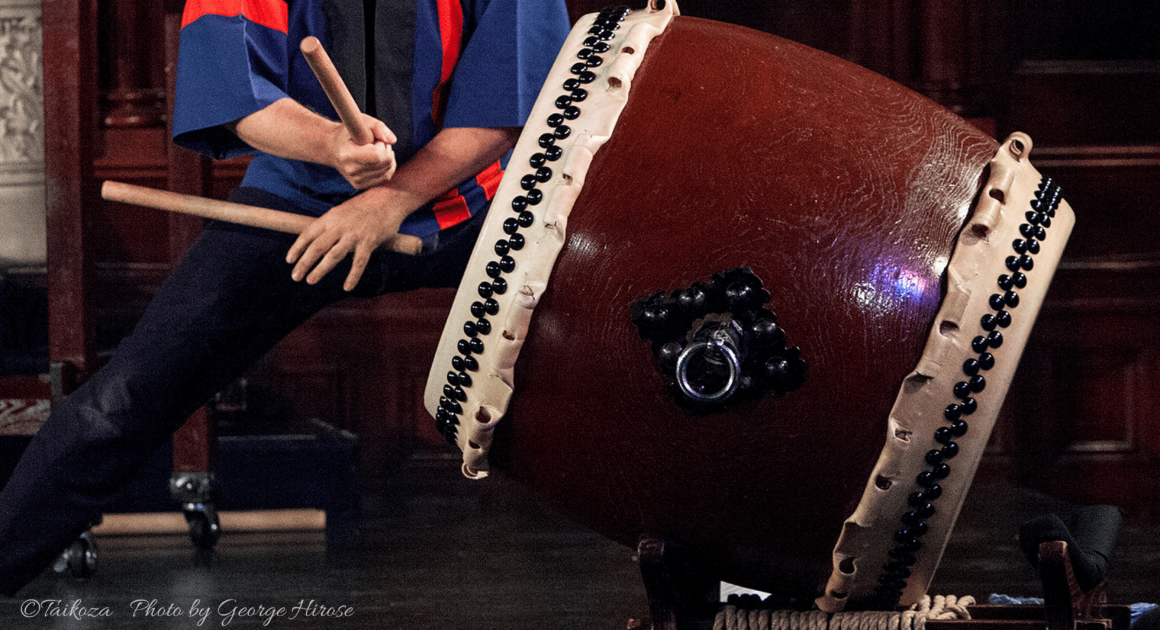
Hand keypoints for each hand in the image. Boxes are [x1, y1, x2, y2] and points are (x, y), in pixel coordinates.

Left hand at [285, 187, 405, 290]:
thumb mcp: (341, 212)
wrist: (388, 199)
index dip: (297, 248)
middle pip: (317, 247)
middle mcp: (339, 226)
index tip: (289, 260)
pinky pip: (359, 262)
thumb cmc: (364, 207)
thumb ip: (330, 226)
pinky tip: (347, 287)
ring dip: (320, 269)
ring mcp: (354, 235)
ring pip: (334, 255)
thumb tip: (318, 242)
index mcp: (330, 218)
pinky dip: (353, 276)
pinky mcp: (369, 242)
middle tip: (295, 276)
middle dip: (304, 262)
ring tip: (310, 280)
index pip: (308, 234)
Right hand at [328, 114, 397, 189]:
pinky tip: (378, 159)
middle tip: (375, 143)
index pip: (377, 156)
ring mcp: (356, 180)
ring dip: (387, 158)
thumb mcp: (360, 122)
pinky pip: (385, 177)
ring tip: (374, 150)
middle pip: (385, 163)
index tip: (375, 140)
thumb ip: (378, 127)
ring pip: (388, 171)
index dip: (382, 145)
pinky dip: (386, 166)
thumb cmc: (348, 133)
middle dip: (386, 150)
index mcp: (347, 155)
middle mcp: (351, 171)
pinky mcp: (360, 185)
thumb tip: (393, 140)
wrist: (332, 148)